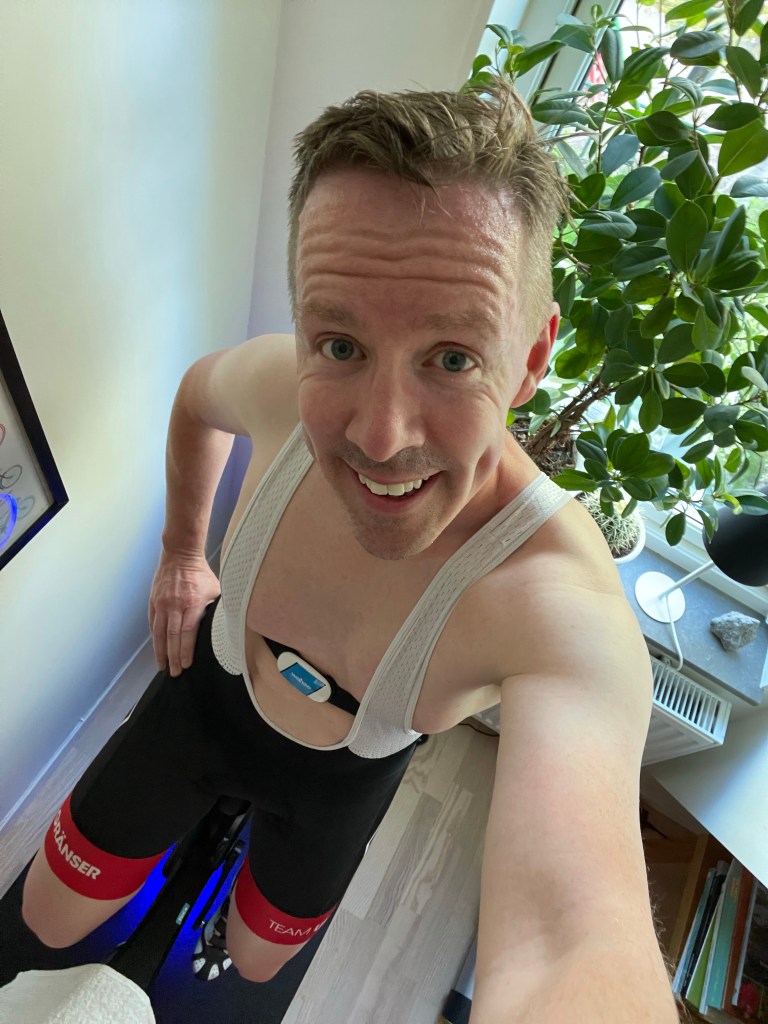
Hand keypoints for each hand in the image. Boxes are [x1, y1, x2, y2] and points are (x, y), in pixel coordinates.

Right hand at [149, 552, 220, 676]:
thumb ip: (215, 609)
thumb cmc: (200, 573)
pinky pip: (153, 623)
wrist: (180, 554)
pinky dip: (155, 638)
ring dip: (161, 652)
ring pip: (159, 633)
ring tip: (162, 666)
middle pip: (172, 637)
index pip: (187, 633)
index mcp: (192, 604)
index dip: (185, 651)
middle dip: (173, 657)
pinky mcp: (154, 601)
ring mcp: (162, 604)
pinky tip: (158, 648)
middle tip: (174, 673)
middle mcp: (174, 605)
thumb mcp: (215, 589)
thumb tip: (222, 626)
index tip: (186, 665)